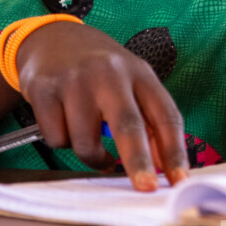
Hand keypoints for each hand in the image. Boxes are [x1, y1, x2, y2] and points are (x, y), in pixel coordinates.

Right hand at [16, 22, 189, 188]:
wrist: (52, 38)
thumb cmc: (100, 70)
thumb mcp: (132, 82)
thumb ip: (149, 120)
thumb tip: (163, 166)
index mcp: (139, 73)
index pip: (165, 115)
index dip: (175, 151)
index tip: (180, 181)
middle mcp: (109, 74)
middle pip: (128, 125)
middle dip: (139, 161)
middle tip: (146, 187)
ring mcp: (75, 81)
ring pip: (86, 143)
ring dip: (91, 155)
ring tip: (90, 139)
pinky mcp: (45, 90)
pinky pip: (57, 138)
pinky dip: (62, 140)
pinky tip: (64, 120)